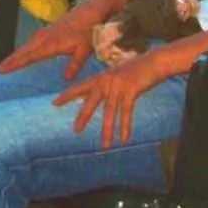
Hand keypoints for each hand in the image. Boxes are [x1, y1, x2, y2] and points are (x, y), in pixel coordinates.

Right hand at [0, 7, 95, 78]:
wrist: (88, 13)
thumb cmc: (87, 32)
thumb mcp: (84, 51)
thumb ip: (74, 66)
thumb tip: (65, 80)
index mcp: (50, 44)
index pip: (28, 57)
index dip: (14, 64)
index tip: (2, 70)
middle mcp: (42, 38)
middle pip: (22, 51)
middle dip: (9, 61)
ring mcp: (43, 33)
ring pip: (24, 46)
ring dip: (14, 55)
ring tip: (4, 64)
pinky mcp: (45, 31)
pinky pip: (29, 43)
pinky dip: (22, 50)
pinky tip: (21, 54)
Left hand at [51, 48, 175, 147]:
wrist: (153, 62)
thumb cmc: (136, 69)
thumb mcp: (117, 75)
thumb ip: (106, 84)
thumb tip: (98, 94)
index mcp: (101, 77)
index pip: (80, 87)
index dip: (67, 95)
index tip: (54, 102)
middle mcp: (106, 81)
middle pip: (91, 102)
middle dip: (83, 116)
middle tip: (76, 130)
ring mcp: (118, 86)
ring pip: (110, 112)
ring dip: (108, 130)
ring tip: (104, 146)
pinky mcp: (131, 91)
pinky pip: (126, 113)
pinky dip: (125, 127)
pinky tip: (124, 139)